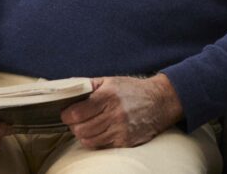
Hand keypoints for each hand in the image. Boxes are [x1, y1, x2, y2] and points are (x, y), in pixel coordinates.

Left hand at [60, 74, 182, 148]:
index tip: (68, 113)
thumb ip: (88, 85)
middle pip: (80, 129)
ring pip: (88, 140)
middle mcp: (114, 113)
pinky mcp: (126, 141)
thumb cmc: (132, 90)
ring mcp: (121, 129)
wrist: (160, 102)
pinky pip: (101, 146)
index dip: (67, 115)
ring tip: (88, 126)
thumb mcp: (111, 81)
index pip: (75, 113)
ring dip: (84, 134)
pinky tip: (100, 132)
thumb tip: (66, 90)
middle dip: (74, 126)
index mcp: (108, 96)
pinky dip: (96, 140)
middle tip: (78, 121)